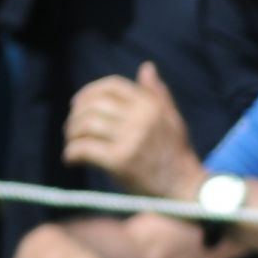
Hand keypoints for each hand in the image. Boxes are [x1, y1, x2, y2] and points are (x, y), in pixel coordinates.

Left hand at [62, 63, 203, 200]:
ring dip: (71, 134)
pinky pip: (83, 149)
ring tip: (72, 143)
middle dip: (75, 116)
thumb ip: (158, 94)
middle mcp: (141, 119)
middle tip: (72, 130)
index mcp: (151, 106)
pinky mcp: (120, 161)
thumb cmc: (177, 156)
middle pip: (93, 105)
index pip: (112, 86)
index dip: (90, 92)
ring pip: (85, 125)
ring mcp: (130, 139)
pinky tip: (71, 160)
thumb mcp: (172, 120)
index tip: (78, 104)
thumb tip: (147, 67)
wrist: (186, 190)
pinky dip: (71, 153)